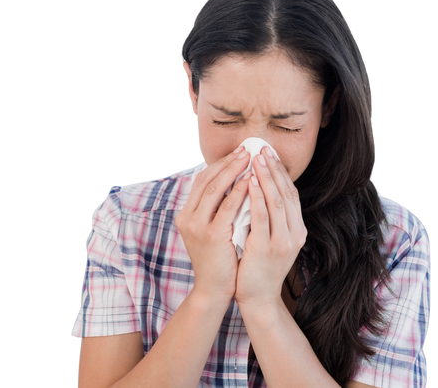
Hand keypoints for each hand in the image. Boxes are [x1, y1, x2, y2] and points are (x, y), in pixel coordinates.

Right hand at [175, 148, 252, 303]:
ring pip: (215, 189)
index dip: (220, 164)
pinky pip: (227, 207)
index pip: (201, 180)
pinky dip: (239, 191)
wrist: (212, 290)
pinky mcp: (211, 235)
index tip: (238, 153)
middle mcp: (187, 217)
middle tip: (246, 149)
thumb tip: (234, 185)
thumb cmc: (218, 260)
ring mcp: (196, 226)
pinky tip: (251, 181)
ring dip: (234, 170)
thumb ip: (216, 211)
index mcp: (186, 214)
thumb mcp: (211, 231)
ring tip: (250, 158)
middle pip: (206, 179)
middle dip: (228, 162)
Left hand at [234, 146, 307, 309]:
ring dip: (266, 177)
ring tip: (256, 158)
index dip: (280, 172)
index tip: (268, 153)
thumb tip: (256, 190)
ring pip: (277, 202)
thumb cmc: (257, 267)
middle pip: (286, 193)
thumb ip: (267, 218)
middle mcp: (295, 233)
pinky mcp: (267, 249)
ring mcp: (283, 241)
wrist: (258, 299)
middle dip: (273, 169)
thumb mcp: (267, 238)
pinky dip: (257, 198)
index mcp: (296, 230)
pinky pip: (262, 218)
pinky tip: (250, 183)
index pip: (290, 193)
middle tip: (262, 148)